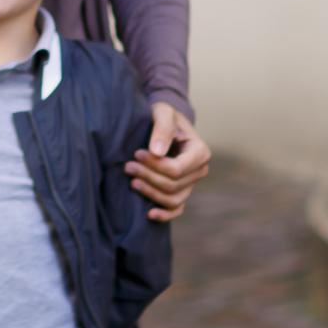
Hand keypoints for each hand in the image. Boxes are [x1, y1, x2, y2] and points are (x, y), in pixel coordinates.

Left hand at [127, 103, 210, 221]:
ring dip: (151, 194)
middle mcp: (199, 170)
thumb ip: (162, 128)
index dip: (155, 165)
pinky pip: (176, 209)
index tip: (136, 154)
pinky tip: (149, 214)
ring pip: (173, 199)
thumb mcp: (163, 113)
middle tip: (128, 166)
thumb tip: (157, 151)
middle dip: (148, 177)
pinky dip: (165, 214)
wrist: (164, 122)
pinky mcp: (181, 191)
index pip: (176, 169)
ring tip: (132, 182)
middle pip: (173, 185)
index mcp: (200, 152)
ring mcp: (191, 183)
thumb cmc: (164, 115)